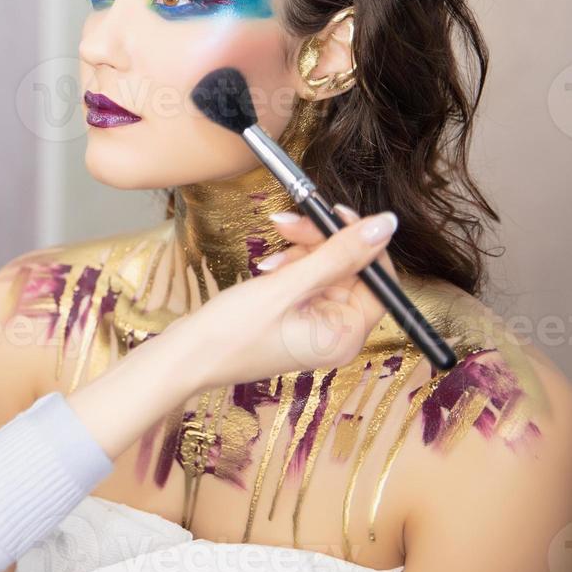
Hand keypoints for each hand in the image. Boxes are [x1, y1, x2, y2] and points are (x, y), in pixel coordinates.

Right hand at [172, 206, 398, 392]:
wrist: (186, 357)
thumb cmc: (231, 333)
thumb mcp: (286, 287)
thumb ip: (339, 254)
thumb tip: (385, 225)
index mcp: (346, 334)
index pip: (378, 278)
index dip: (361, 242)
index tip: (333, 214)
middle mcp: (337, 333)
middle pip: (350, 271)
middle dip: (321, 243)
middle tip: (288, 223)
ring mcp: (316, 327)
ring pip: (325, 271)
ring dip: (300, 253)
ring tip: (268, 259)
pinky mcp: (296, 320)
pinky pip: (306, 282)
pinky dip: (288, 268)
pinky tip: (265, 269)